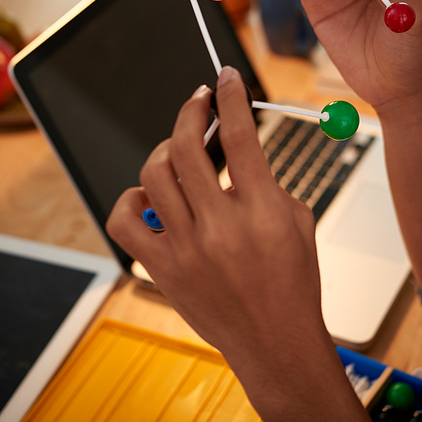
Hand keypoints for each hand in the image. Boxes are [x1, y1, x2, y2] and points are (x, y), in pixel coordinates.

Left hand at [107, 67, 326, 391]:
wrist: (277, 344)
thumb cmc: (294, 283)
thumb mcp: (297, 219)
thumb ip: (264, 180)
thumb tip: (231, 149)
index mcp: (262, 210)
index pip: (240, 134)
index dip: (231, 96)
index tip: (225, 78)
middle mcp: (221, 227)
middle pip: (186, 146)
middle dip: (190, 110)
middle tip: (198, 100)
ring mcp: (186, 249)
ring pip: (153, 175)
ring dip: (164, 149)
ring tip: (178, 150)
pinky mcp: (163, 269)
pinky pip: (125, 221)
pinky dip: (132, 198)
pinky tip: (151, 197)